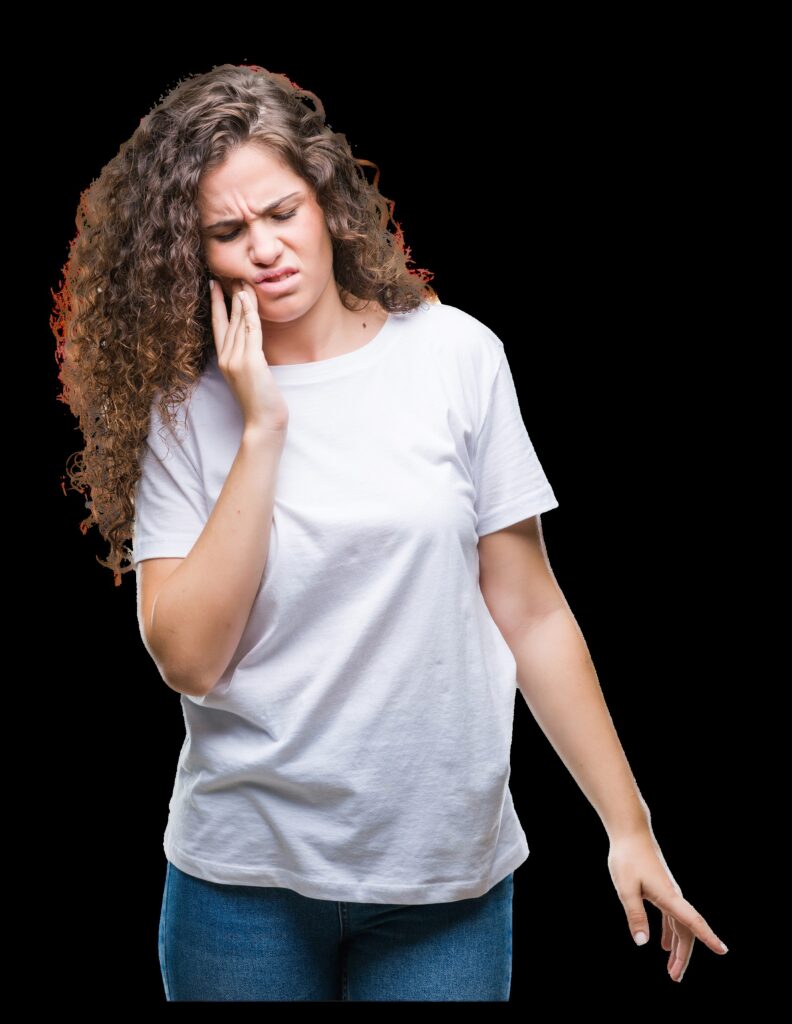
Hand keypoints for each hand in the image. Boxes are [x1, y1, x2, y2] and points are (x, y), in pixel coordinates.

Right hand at [208, 277, 288, 434]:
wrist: (263, 422)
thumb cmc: (260, 402)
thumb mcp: (249, 376)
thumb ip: (246, 357)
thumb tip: (251, 341)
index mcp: (224, 361)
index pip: (217, 326)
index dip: (216, 304)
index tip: (214, 284)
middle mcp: (226, 358)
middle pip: (226, 319)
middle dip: (228, 295)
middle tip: (229, 273)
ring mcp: (236, 360)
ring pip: (238, 322)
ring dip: (240, 299)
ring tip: (242, 280)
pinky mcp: (251, 362)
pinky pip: (250, 331)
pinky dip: (249, 313)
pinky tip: (249, 298)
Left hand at [606, 830, 728, 982]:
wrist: (630, 831)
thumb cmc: (627, 857)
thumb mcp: (626, 889)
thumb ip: (635, 915)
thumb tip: (643, 944)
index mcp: (669, 896)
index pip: (692, 921)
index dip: (708, 936)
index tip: (723, 951)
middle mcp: (674, 896)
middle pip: (686, 930)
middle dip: (684, 956)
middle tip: (675, 978)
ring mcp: (669, 893)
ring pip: (680, 925)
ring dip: (678, 948)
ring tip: (672, 970)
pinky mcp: (662, 889)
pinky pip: (672, 917)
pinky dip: (671, 933)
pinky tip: (665, 945)